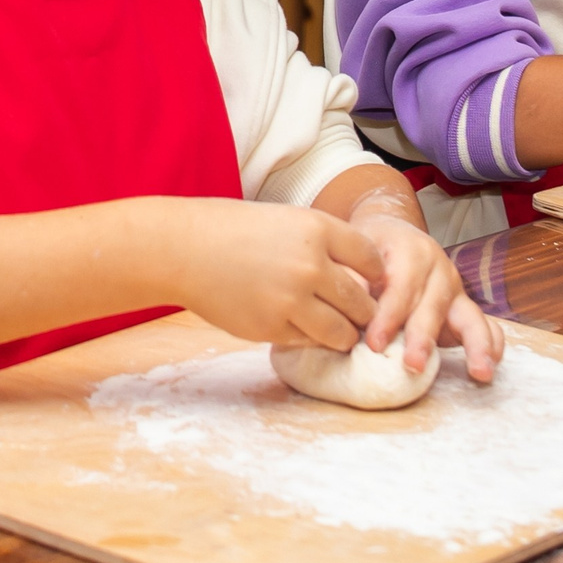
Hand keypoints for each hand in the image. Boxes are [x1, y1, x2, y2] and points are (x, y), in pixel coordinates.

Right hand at [161, 199, 380, 352]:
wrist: (185, 251)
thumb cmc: (234, 231)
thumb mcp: (286, 220)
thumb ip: (324, 245)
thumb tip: (360, 276)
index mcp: (318, 231)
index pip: (372, 260)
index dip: (377, 275)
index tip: (372, 283)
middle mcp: (311, 266)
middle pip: (362, 302)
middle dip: (364, 312)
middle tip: (359, 315)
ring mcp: (292, 300)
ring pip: (342, 332)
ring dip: (344, 334)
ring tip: (337, 330)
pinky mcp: (272, 328)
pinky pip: (309, 342)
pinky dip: (311, 340)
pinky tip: (302, 328)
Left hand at [348, 202, 504, 384]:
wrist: (389, 235)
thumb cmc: (367, 251)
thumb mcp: (354, 254)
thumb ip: (351, 275)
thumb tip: (349, 295)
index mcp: (410, 251)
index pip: (401, 286)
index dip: (388, 316)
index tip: (374, 344)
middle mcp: (439, 268)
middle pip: (434, 304)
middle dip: (423, 337)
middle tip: (413, 365)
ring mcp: (455, 289)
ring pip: (470, 316)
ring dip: (474, 345)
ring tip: (480, 372)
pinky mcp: (463, 307)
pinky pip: (486, 324)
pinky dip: (491, 344)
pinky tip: (490, 365)